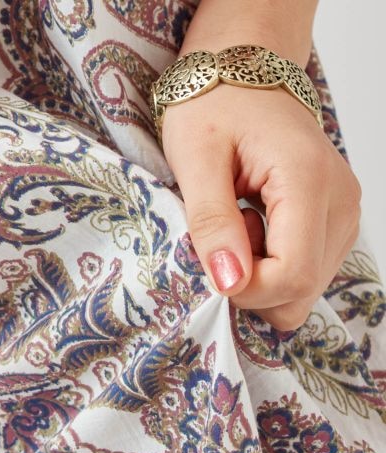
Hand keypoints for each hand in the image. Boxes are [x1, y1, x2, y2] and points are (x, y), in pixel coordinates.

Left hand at [162, 80, 360, 330]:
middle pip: (301, 292)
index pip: (292, 275)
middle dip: (253, 286)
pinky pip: (305, 272)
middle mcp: (341, 203)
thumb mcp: (195, 159)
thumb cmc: (214, 106)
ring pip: (304, 290)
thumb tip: (230, 283)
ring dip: (262, 276)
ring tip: (240, 225)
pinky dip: (273, 266)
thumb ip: (211, 223)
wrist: (244, 73)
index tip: (212, 262)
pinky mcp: (335, 222)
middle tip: (225, 238)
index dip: (246, 288)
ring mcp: (344, 214)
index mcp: (308, 181)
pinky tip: (255, 228)